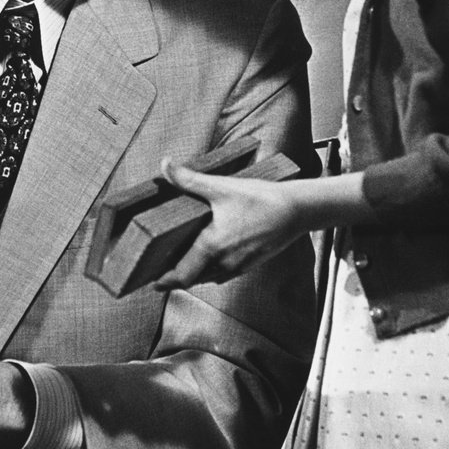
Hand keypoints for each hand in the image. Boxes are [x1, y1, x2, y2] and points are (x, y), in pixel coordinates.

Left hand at [152, 160, 303, 289]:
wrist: (296, 211)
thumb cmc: (260, 199)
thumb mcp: (222, 186)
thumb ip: (189, 179)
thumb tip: (165, 165)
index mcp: (212, 246)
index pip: (182, 275)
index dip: (165, 281)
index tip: (152, 283)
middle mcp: (224, 262)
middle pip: (192, 280)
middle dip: (176, 277)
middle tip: (161, 271)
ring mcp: (239, 266)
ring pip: (208, 278)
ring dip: (194, 273)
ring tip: (181, 262)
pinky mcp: (250, 264)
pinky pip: (224, 274)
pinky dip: (211, 270)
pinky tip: (210, 256)